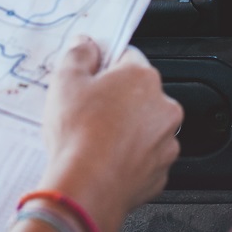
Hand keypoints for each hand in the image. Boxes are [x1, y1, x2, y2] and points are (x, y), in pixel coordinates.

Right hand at [37, 39, 181, 231]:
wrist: (86, 187)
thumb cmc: (78, 135)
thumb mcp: (65, 81)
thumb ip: (78, 54)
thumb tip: (85, 44)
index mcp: (143, 78)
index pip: (127, 58)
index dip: (105, 67)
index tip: (91, 80)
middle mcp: (163, 107)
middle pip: (139, 94)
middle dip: (116, 101)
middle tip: (87, 114)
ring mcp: (166, 141)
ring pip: (144, 128)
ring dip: (126, 131)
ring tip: (95, 141)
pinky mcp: (161, 171)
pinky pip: (144, 158)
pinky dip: (129, 159)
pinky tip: (106, 162)